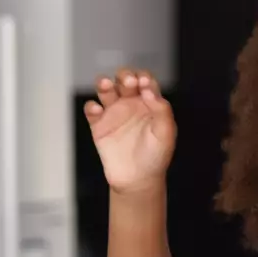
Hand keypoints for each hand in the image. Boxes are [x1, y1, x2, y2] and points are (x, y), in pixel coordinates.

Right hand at [83, 68, 175, 192]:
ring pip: (105, 89)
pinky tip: (97, 111)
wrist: (137, 180)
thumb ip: (162, 110)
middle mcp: (131, 103)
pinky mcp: (99, 125)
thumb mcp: (166, 134)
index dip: (144, 78)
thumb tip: (149, 91)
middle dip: (125, 76)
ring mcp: (114, 113)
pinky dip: (92, 106)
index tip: (144, 84)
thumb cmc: (155, 157)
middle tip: (128, 83)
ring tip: (106, 85)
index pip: (145, 81)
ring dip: (104, 83)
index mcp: (149, 103)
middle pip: (124, 79)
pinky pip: (91, 109)